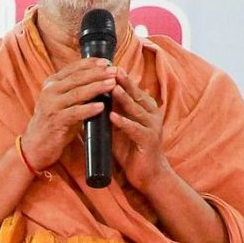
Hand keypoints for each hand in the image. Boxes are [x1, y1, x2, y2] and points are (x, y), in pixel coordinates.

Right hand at [18, 56, 116, 173]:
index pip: (73, 68)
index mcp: (51, 83)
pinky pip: (75, 113)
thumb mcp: (62, 101)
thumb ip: (75, 89)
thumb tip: (100, 79)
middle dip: (98, 73)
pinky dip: (89, 109)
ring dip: (97, 88)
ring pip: (77, 93)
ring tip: (112, 84)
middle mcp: (50, 91)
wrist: (36, 145)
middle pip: (77, 78)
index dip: (91, 63)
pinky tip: (101, 107)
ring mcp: (51, 106)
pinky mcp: (55, 121)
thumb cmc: (54, 122)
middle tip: (114, 71)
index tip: (106, 62)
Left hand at [108, 68, 169, 192]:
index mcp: (145, 109)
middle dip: (123, 82)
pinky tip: (112, 116)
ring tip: (111, 88)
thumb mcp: (119, 128)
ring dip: (123, 98)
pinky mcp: (148, 140)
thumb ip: (111, 115)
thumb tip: (92, 102)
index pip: (132, 89)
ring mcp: (152, 126)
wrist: (148, 175)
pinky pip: (135, 129)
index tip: (106, 67)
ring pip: (136, 109)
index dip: (120, 79)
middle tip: (110, 69)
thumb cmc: (131, 151)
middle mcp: (151, 114)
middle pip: (136, 94)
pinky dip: (124, 122)